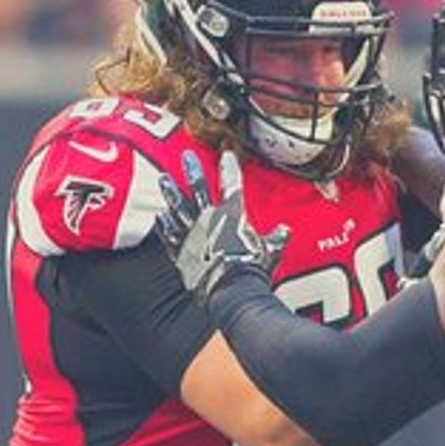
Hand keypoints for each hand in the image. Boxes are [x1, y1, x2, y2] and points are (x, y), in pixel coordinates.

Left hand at [155, 150, 290, 297]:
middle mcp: (209, 220)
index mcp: (232, 215)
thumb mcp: (271, 251)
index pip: (232, 184)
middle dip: (193, 170)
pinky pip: (169, 234)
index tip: (225, 155)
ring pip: (178, 207)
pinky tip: (159, 216)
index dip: (229, 167)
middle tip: (186, 156)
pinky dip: (164, 225)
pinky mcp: (181, 252)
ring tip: (163, 179)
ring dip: (171, 193)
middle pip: (199, 188)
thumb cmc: (253, 270)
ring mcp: (192, 235)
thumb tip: (284, 231)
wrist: (231, 290)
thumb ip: (276, 238)